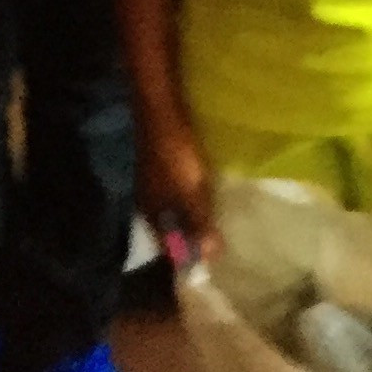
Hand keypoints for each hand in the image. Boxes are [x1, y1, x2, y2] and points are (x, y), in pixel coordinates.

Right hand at [138, 107, 215, 262]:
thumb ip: (198, 223)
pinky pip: (178, 194)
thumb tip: (210, 256)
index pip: (169, 248)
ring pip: (175, 212)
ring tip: (219, 218)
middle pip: (171, 231)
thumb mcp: (189, 192)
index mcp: (153, 215)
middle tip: (221, 239)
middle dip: (192, 238)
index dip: (189, 256)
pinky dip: (192, 199)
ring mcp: (155, 185)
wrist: (160, 111)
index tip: (213, 260)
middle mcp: (151, 205)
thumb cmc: (175, 155)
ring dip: (194, 217)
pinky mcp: (163, 168)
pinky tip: (208, 192)